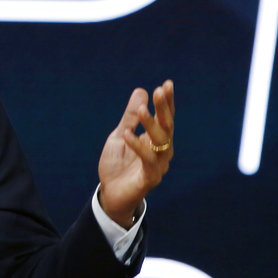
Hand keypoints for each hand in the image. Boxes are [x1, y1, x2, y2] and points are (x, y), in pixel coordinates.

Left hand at [97, 80, 174, 227]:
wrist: (110, 194)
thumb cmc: (118, 165)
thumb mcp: (120, 135)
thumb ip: (130, 117)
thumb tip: (141, 90)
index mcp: (156, 140)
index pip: (165, 118)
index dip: (167, 102)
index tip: (167, 84)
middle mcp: (162, 151)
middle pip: (167, 127)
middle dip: (164, 108)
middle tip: (160, 91)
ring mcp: (158, 165)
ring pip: (160, 142)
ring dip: (151, 124)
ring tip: (140, 109)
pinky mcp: (150, 178)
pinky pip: (147, 160)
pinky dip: (137, 146)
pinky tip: (127, 134)